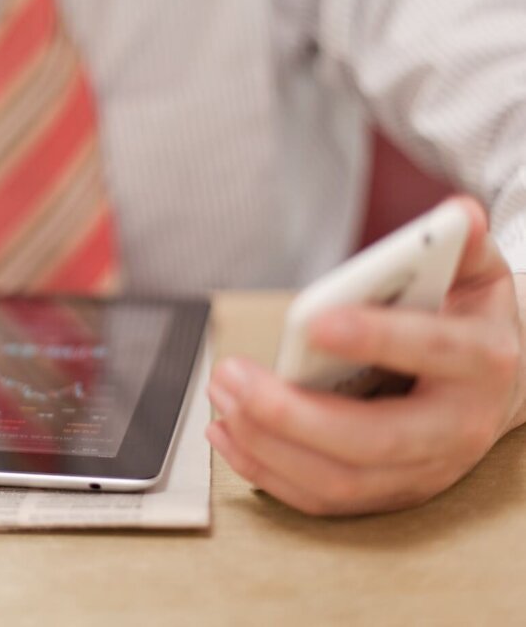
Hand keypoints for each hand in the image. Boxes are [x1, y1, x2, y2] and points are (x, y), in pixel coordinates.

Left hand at [207, 196, 525, 515]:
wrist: (492, 386)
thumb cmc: (466, 324)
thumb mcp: (473, 275)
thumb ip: (456, 245)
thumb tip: (457, 214)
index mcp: (481, 362)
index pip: (433, 352)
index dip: (376, 337)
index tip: (314, 322)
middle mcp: (455, 430)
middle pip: (372, 440)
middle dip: (291, 413)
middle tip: (232, 375)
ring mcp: (421, 471)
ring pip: (340, 479)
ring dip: (267, 443)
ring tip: (222, 396)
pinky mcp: (386, 493)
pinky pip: (321, 499)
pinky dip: (266, 471)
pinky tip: (226, 434)